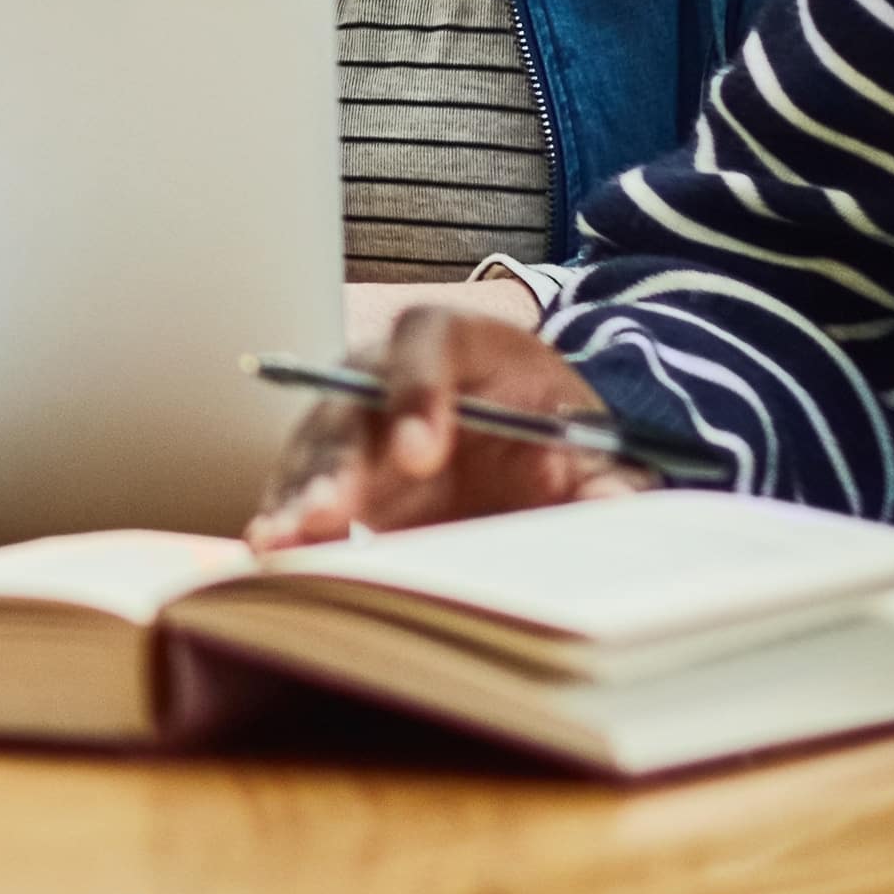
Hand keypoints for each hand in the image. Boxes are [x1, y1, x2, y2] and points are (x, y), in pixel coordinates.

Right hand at [248, 295, 658, 549]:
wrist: (536, 449)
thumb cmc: (560, 436)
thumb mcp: (599, 452)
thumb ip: (610, 480)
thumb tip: (621, 515)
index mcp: (467, 344)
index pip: (427, 340)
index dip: (416, 389)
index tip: (423, 453)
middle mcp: (393, 372)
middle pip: (353, 398)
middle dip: (340, 459)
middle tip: (332, 513)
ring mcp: (356, 420)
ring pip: (316, 447)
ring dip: (300, 496)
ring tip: (284, 542)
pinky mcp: (334, 471)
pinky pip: (300, 488)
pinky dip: (285, 519)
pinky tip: (272, 553)